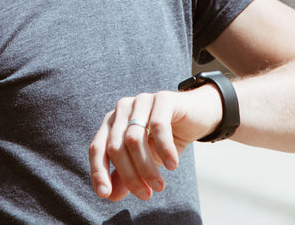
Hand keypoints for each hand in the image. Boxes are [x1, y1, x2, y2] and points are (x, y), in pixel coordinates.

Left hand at [88, 87, 221, 201]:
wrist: (198, 116)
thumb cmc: (166, 139)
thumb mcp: (145, 160)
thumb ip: (125, 175)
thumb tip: (110, 196)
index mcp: (112, 123)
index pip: (97, 148)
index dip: (98, 172)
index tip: (105, 195)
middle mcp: (122, 109)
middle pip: (116, 147)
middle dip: (129, 176)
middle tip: (146, 195)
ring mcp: (141, 101)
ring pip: (134, 139)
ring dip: (146, 167)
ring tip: (159, 186)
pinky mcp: (163, 99)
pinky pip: (159, 126)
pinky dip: (164, 150)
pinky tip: (172, 165)